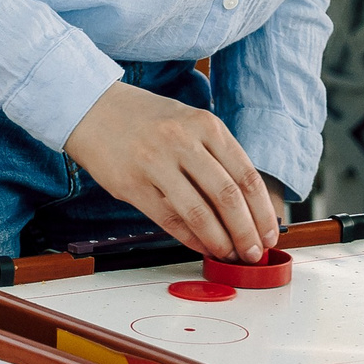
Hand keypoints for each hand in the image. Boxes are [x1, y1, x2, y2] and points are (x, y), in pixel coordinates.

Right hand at [64, 83, 278, 263]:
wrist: (93, 107)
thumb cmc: (147, 120)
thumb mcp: (189, 122)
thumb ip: (216, 155)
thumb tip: (246, 204)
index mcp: (206, 125)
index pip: (246, 175)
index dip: (262, 211)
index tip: (270, 233)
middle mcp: (183, 141)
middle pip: (228, 196)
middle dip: (247, 232)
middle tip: (254, 252)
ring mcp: (156, 163)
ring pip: (200, 213)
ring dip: (220, 241)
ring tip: (230, 255)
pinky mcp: (133, 185)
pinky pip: (170, 219)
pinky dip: (191, 239)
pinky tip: (202, 247)